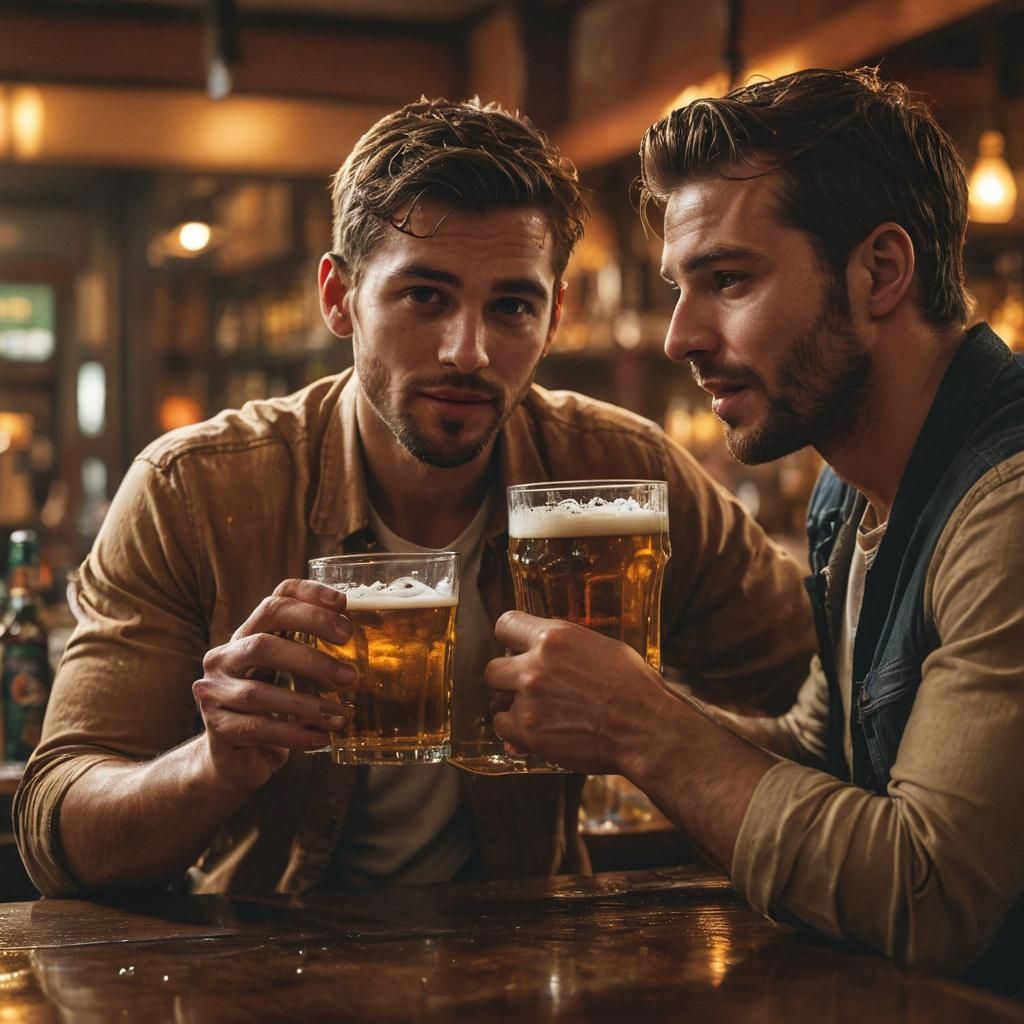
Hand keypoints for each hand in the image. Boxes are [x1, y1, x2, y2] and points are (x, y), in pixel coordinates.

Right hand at [192, 579, 354, 794]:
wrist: (234, 758)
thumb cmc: (274, 708)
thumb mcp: (291, 675)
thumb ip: (316, 654)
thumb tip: (375, 640)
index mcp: (247, 634)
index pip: (274, 601)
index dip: (308, 596)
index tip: (344, 604)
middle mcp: (224, 657)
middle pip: (263, 644)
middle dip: (311, 657)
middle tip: (351, 675)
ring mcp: (214, 693)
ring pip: (260, 693)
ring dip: (308, 705)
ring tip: (342, 716)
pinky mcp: (216, 729)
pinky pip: (258, 728)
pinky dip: (295, 734)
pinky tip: (322, 738)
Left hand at [485, 611, 664, 773]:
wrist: (645, 728)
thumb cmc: (634, 687)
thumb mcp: (603, 648)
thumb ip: (568, 648)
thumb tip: (553, 650)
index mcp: (554, 637)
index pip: (505, 625)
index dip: (509, 638)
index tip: (514, 648)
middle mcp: (535, 666)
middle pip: (493, 668)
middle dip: (507, 678)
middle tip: (526, 687)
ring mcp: (529, 700)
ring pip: (498, 701)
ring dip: (515, 707)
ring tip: (539, 714)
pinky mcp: (529, 732)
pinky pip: (503, 729)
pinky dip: (516, 732)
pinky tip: (536, 730)